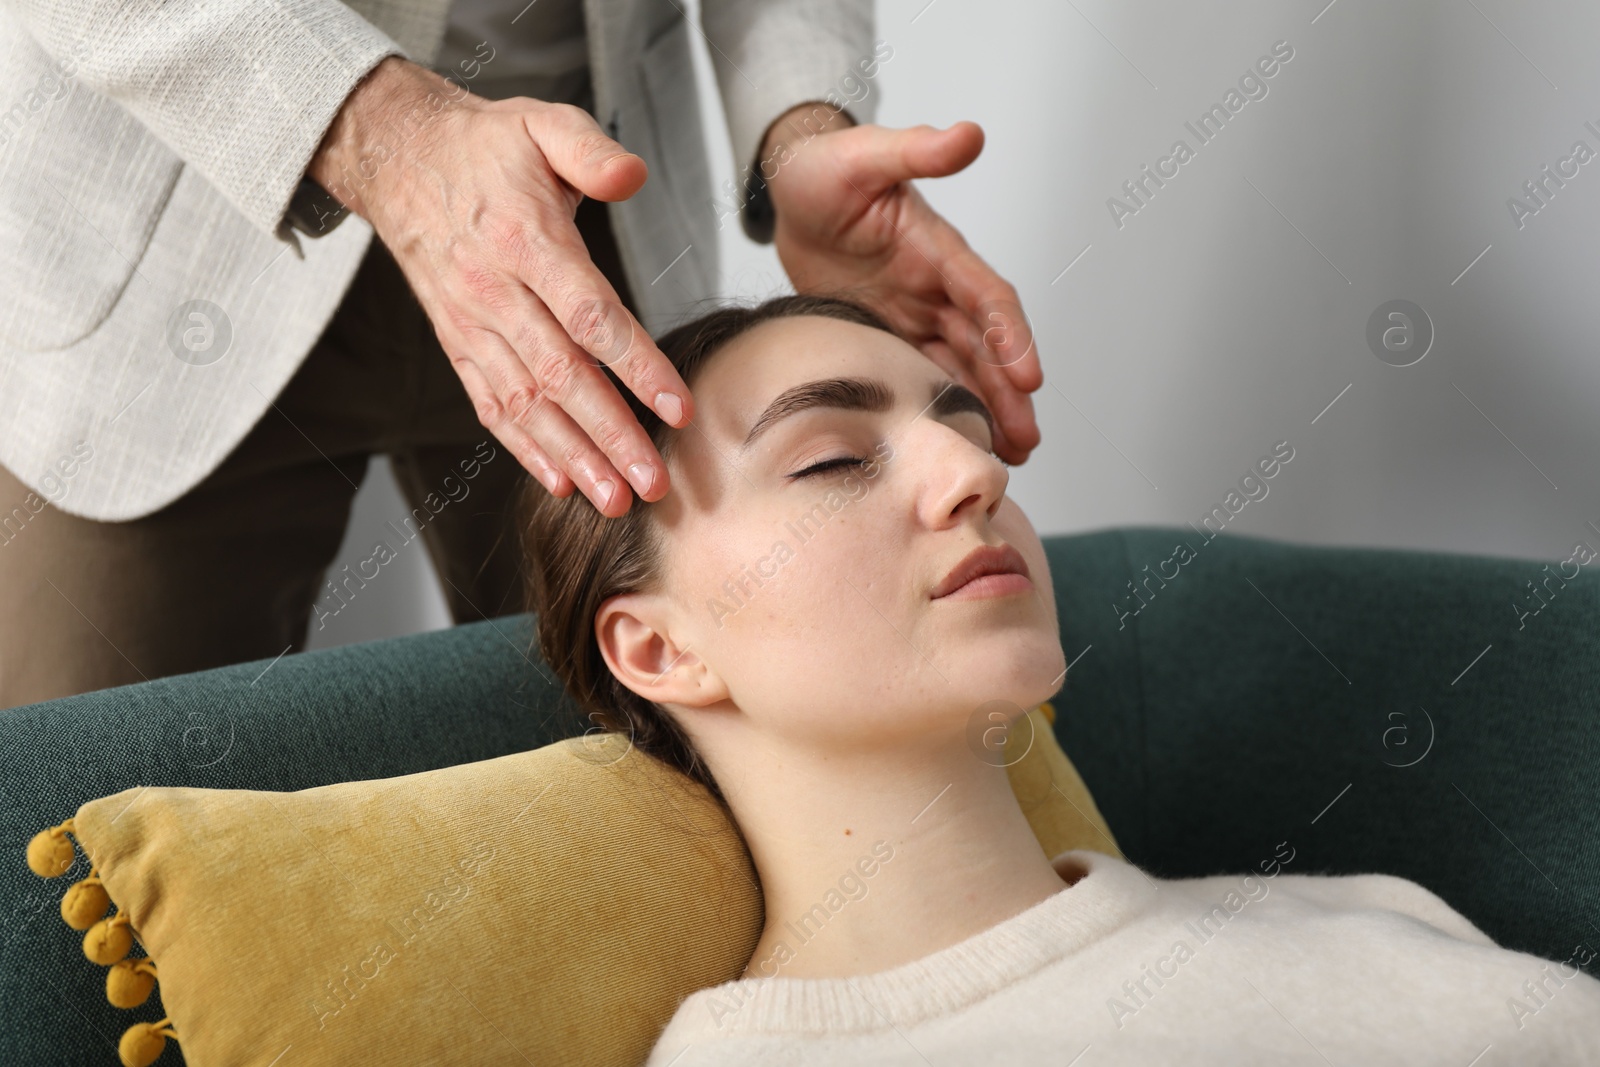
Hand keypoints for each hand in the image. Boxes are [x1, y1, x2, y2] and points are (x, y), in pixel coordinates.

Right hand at [307, 56, 691, 516]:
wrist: (400, 158)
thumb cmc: (488, 146)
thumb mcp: (542, 123)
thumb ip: (591, 150)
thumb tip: (632, 175)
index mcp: (526, 240)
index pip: (591, 315)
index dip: (636, 365)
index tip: (678, 408)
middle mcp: (496, 291)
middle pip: (561, 376)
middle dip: (611, 436)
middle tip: (655, 483)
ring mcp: (473, 324)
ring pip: (527, 403)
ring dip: (574, 457)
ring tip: (616, 501)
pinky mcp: (459, 344)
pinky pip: (491, 404)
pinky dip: (525, 448)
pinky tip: (561, 482)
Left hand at [761, 110, 1041, 463]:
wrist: (794, 191)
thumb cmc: (828, 168)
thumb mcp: (863, 154)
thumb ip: (914, 150)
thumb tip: (969, 135)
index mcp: (939, 249)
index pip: (986, 295)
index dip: (1010, 335)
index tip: (1031, 376)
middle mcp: (938, 286)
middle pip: (985, 346)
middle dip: (1009, 394)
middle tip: (1027, 442)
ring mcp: (916, 313)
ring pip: (963, 369)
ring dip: (989, 411)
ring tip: (1011, 458)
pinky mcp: (890, 334)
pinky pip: (925, 376)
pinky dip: (946, 408)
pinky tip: (960, 442)